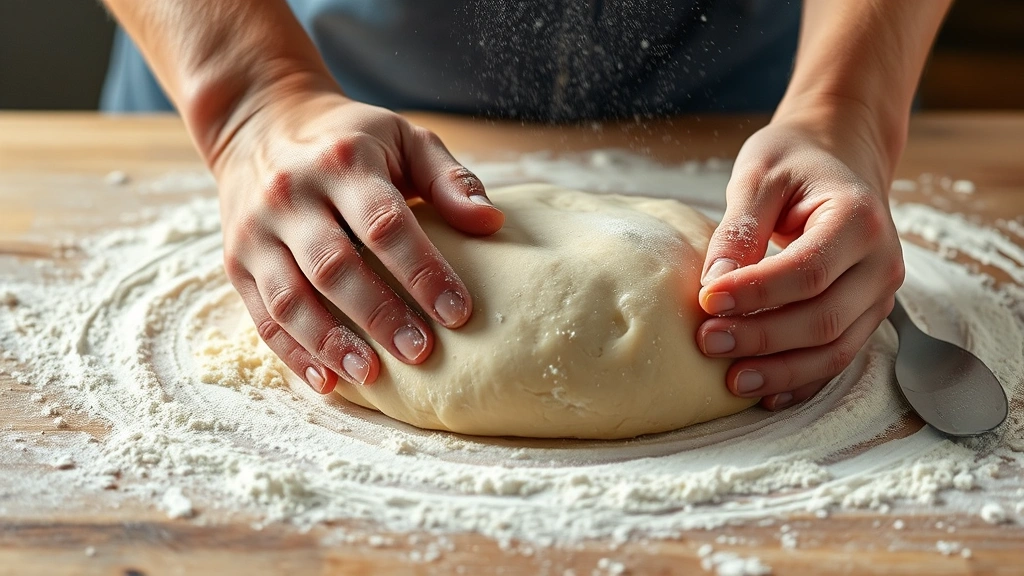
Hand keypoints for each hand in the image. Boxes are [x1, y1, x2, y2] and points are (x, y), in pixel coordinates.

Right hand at [214, 87, 503, 393]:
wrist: (258, 124)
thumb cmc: (349, 139)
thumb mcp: (403, 138)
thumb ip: (448, 180)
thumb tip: (492, 223)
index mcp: (342, 161)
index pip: (385, 224)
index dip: (422, 271)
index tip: (459, 312)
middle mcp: (291, 194)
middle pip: (335, 266)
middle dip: (380, 314)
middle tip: (422, 351)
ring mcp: (256, 231)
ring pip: (291, 298)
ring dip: (331, 342)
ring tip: (372, 375)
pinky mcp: (235, 261)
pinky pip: (262, 316)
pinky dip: (293, 353)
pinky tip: (327, 381)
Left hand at [696, 104, 904, 409]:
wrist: (840, 158)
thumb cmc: (795, 162)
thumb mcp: (760, 175)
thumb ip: (739, 227)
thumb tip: (714, 283)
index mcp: (859, 219)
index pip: (809, 270)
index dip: (757, 292)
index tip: (708, 301)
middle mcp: (881, 262)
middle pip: (824, 318)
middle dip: (763, 338)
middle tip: (707, 342)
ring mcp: (879, 294)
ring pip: (836, 349)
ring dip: (781, 370)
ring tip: (730, 381)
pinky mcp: (865, 315)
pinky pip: (838, 358)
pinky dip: (802, 381)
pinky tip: (765, 395)